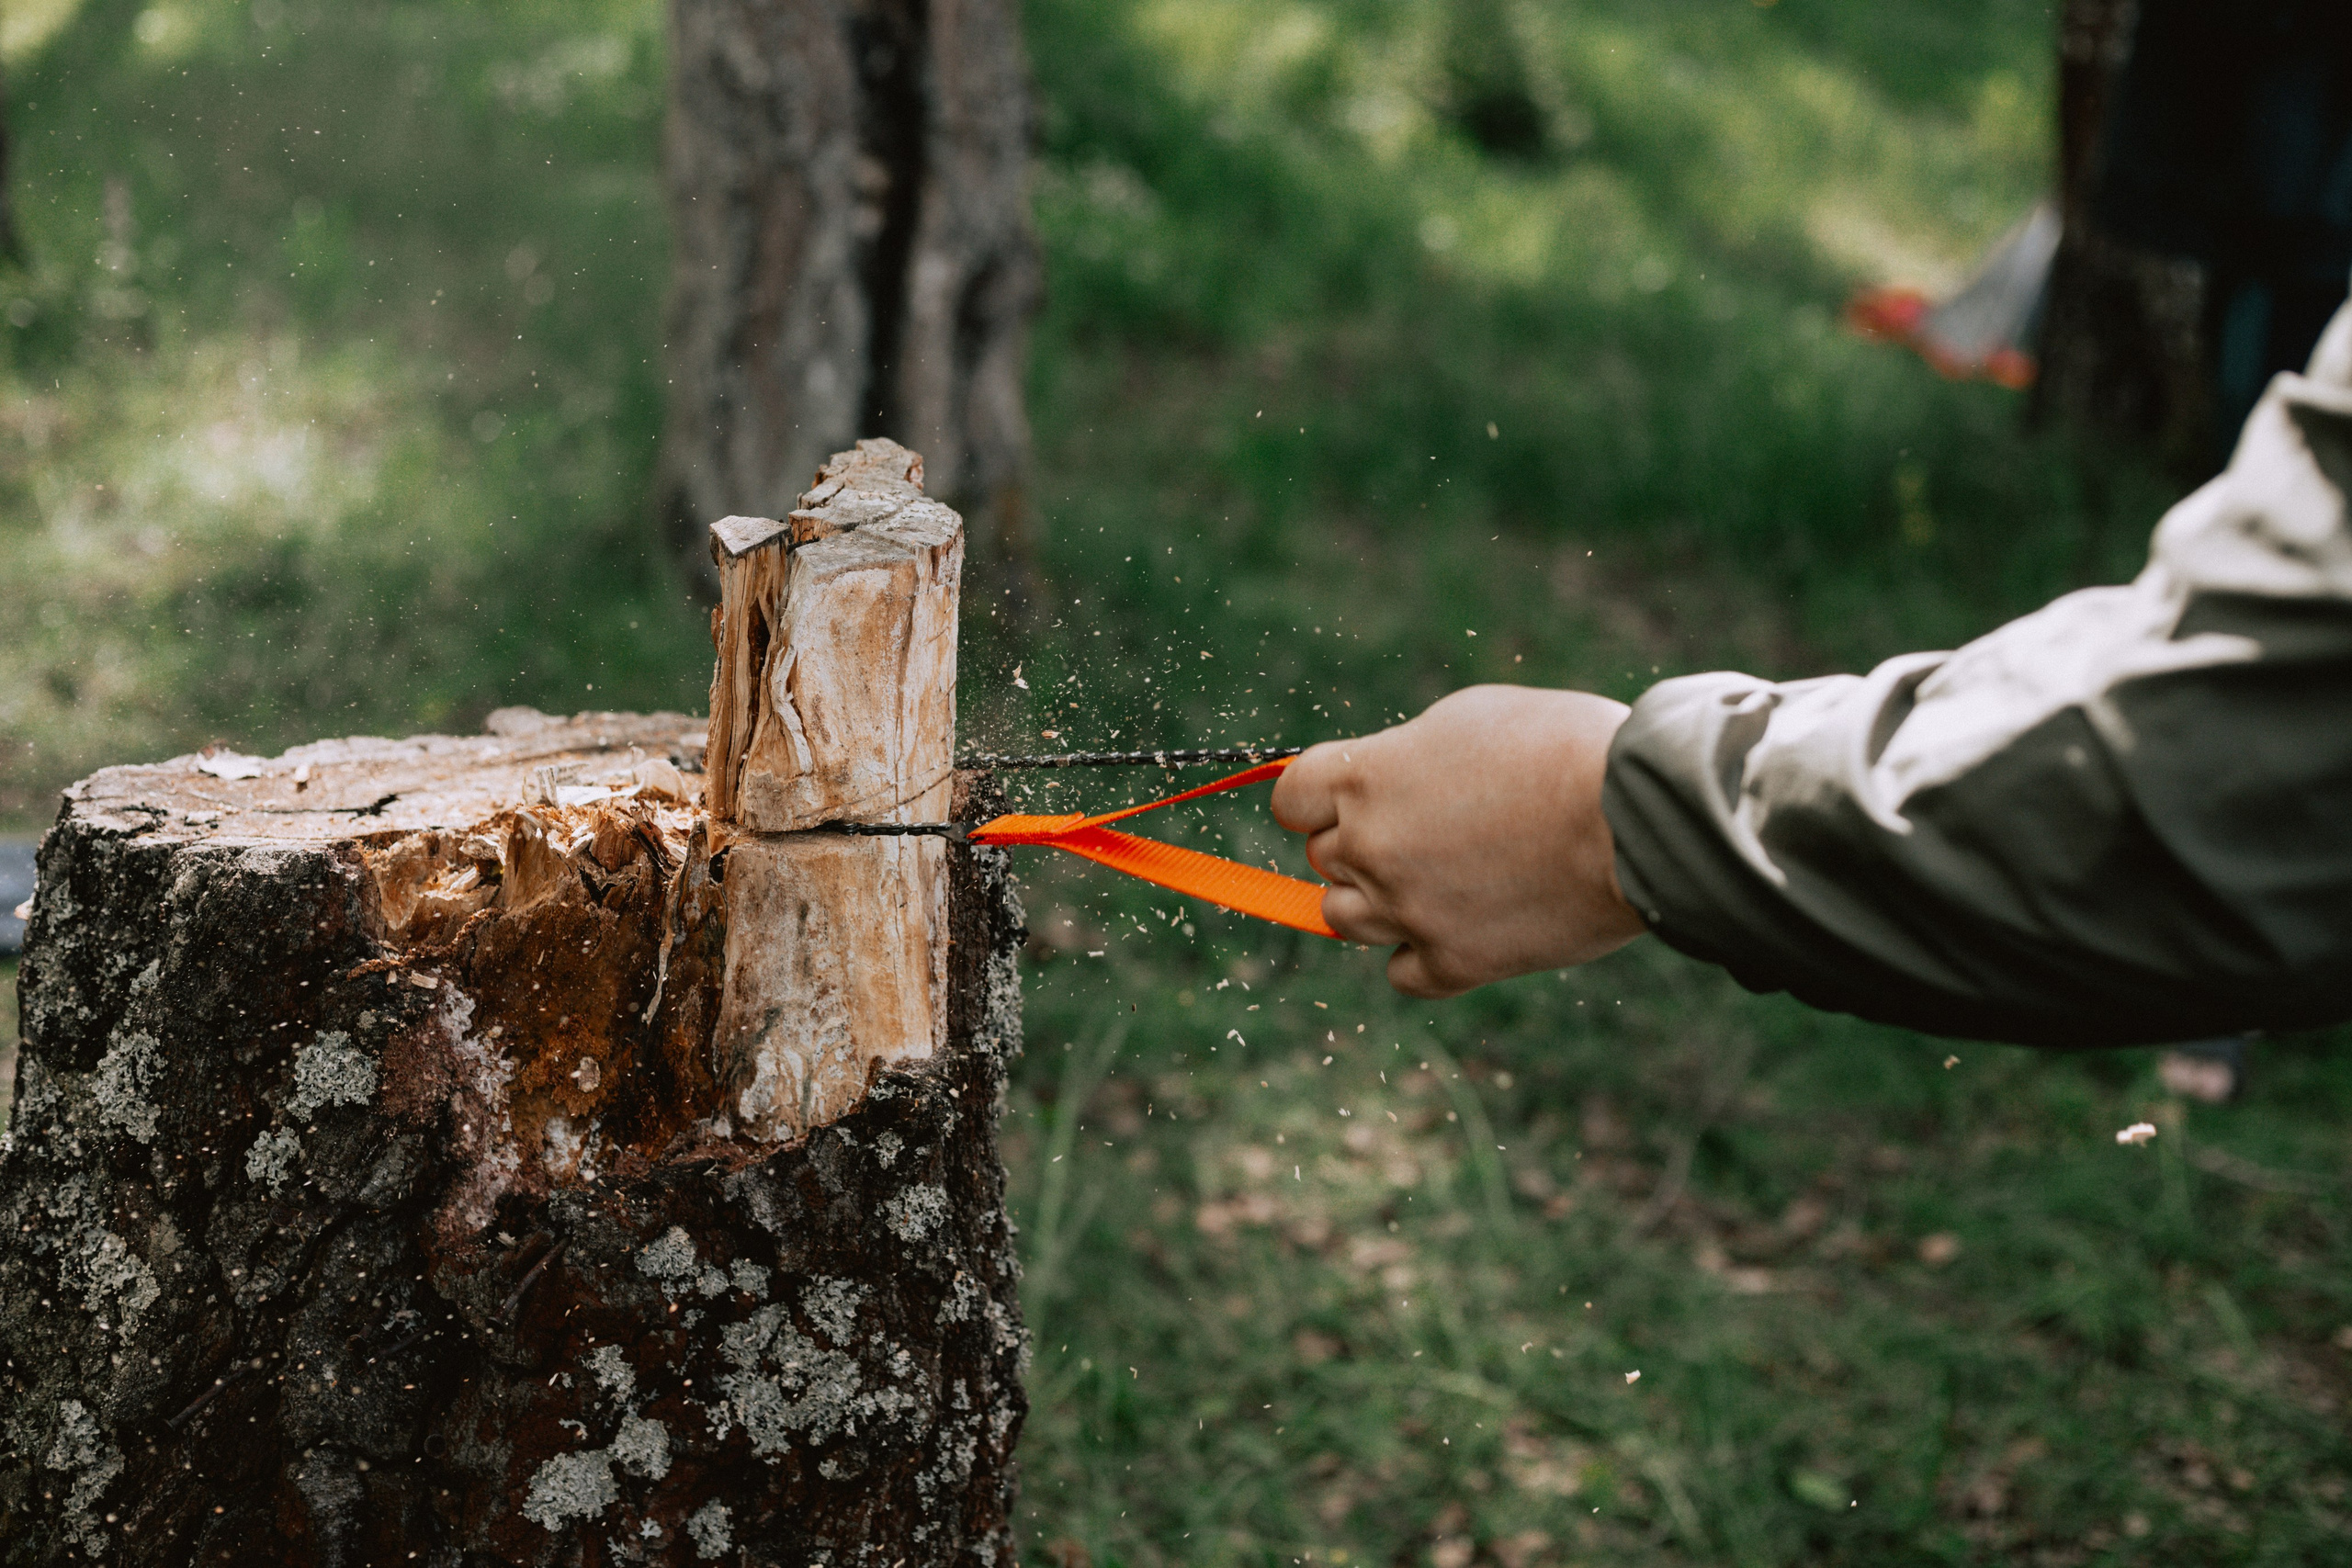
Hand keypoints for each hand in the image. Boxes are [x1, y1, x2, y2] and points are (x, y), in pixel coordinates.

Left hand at [1271, 685, 1646, 996]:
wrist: (1634, 818)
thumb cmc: (1563, 746)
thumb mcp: (1468, 717)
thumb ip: (1406, 755)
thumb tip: (1386, 777)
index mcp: (1366, 779)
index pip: (1290, 799)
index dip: (1319, 795)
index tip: (1352, 795)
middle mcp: (1371, 848)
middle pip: (1324, 856)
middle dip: (1361, 840)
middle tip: (1426, 827)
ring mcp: (1408, 912)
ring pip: (1345, 919)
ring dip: (1377, 899)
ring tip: (1438, 877)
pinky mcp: (1455, 963)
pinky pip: (1403, 973)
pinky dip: (1422, 954)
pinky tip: (1459, 926)